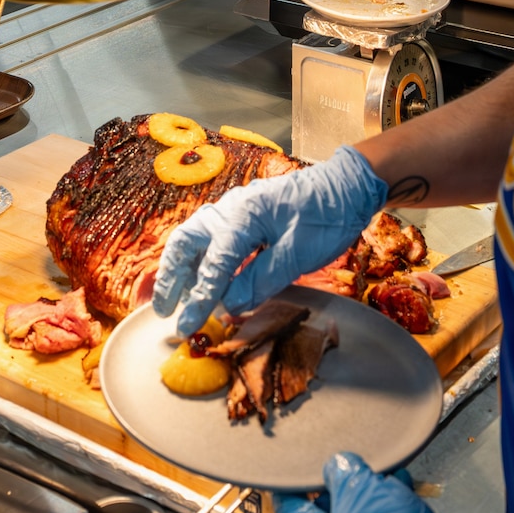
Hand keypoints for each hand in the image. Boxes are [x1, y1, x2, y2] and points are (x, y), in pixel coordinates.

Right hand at [151, 144, 386, 336]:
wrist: (350, 186)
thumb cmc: (327, 215)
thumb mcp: (299, 252)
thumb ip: (262, 278)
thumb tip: (229, 305)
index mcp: (242, 215)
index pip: (213, 264)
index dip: (199, 299)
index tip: (186, 326)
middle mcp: (231, 210)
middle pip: (187, 243)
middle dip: (172, 278)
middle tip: (163, 310)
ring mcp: (238, 212)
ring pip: (197, 241)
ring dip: (184, 270)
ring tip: (177, 299)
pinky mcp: (249, 219)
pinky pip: (216, 241)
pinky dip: (204, 263)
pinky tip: (208, 282)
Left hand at [275, 453, 453, 512]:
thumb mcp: (360, 490)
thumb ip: (342, 471)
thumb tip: (338, 464)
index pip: (289, 503)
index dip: (294, 476)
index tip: (296, 456)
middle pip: (326, 504)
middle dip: (343, 478)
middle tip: (351, 458)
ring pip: (357, 510)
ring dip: (371, 487)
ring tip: (384, 471)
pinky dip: (390, 501)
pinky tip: (401, 484)